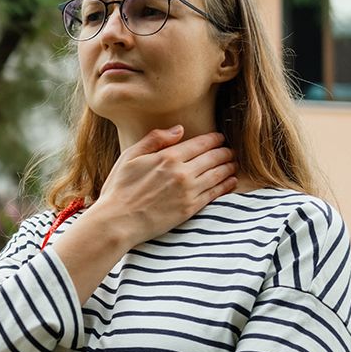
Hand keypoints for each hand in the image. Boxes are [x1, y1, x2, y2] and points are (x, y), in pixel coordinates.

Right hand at [91, 125, 237, 246]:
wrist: (117, 221)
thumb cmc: (119, 189)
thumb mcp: (130, 156)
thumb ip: (154, 139)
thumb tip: (179, 129)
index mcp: (168, 157)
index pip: (201, 143)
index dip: (214, 139)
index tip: (220, 138)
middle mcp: (182, 172)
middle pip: (214, 157)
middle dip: (225, 152)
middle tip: (229, 151)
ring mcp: (188, 191)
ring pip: (219, 174)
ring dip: (229, 167)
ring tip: (233, 164)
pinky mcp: (190, 208)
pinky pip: (215, 193)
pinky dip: (227, 185)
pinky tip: (231, 181)